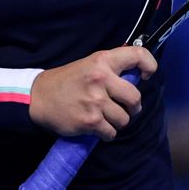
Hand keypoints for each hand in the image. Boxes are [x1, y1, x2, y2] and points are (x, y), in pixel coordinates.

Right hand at [29, 46, 156, 140]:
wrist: (39, 97)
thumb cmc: (67, 80)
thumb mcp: (89, 64)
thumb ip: (111, 69)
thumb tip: (136, 78)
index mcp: (102, 60)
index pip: (138, 56)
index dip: (149, 66)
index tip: (146, 76)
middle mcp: (101, 78)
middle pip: (135, 98)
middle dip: (133, 106)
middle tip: (124, 107)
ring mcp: (95, 101)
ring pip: (124, 119)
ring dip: (117, 121)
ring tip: (105, 116)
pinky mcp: (90, 121)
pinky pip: (111, 132)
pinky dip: (106, 133)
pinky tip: (97, 126)